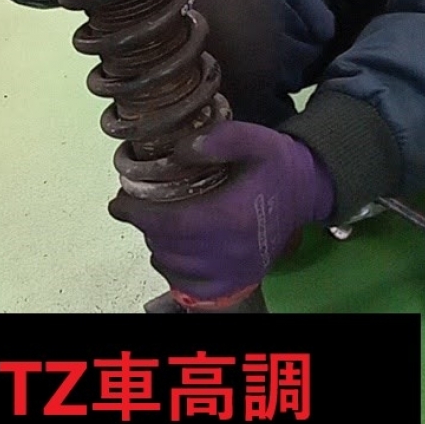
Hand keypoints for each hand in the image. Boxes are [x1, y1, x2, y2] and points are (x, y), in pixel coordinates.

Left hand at [109, 122, 335, 305]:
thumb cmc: (277, 166)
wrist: (306, 194)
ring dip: (157, 243)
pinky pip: (186, 284)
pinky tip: (175, 246)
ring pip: (171, 265)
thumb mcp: (256, 139)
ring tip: (160, 220)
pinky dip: (172, 266)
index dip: (136, 214)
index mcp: (232, 217)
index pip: (169, 224)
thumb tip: (179, 150)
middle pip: (166, 244)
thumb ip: (219, 139)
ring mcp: (232, 272)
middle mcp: (230, 252)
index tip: (118, 203)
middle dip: (145, 224)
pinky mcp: (235, 283)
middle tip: (140, 203)